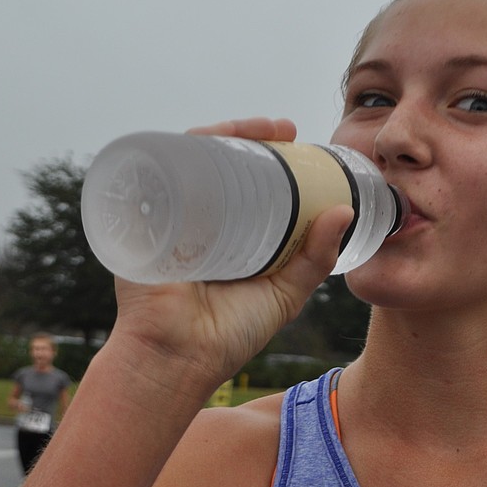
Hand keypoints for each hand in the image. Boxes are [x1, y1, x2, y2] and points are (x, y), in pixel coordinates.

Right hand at [110, 118, 354, 393]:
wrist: (180, 358)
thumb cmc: (229, 335)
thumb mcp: (285, 293)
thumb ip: (316, 259)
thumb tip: (344, 212)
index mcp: (229, 235)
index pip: (247, 183)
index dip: (271, 157)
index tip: (297, 140)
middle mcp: (198, 220)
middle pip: (219, 164)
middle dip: (249, 136)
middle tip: (283, 129)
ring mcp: (169, 217)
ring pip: (190, 162)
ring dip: (221, 135)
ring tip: (256, 128)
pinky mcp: (141, 220)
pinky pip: (155, 174)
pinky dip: (177, 150)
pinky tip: (206, 139)